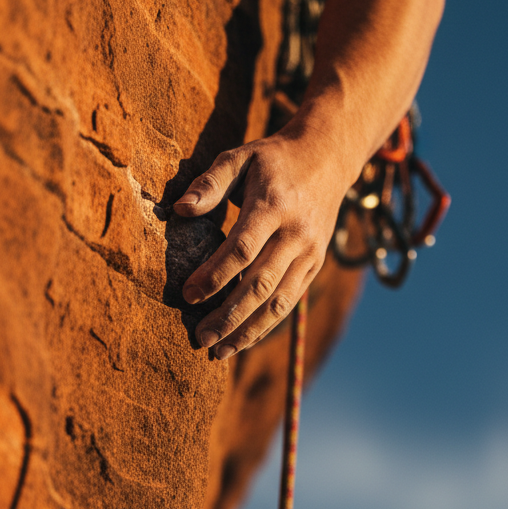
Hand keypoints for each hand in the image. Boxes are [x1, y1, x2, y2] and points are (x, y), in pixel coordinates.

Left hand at [173, 124, 352, 358]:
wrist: (328, 157)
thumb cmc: (273, 159)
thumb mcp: (240, 157)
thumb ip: (210, 183)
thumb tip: (180, 209)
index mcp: (273, 205)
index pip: (242, 250)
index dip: (214, 276)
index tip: (188, 294)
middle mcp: (296, 233)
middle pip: (260, 284)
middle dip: (229, 315)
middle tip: (200, 337)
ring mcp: (310, 252)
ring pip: (279, 301)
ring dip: (248, 330)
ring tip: (219, 351)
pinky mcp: (316, 264)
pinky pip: (290, 301)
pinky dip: (267, 324)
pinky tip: (244, 339)